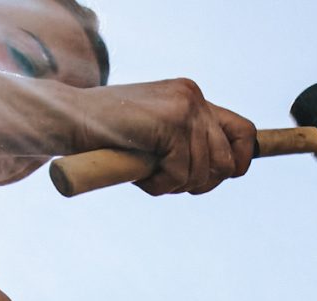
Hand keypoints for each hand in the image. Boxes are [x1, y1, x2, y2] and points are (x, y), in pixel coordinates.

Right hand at [78, 78, 255, 194]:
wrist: (71, 122)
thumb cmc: (109, 138)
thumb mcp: (157, 139)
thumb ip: (187, 146)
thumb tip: (226, 171)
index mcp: (193, 99)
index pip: (245, 133)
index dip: (240, 163)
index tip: (215, 178)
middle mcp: (194, 97)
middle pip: (227, 163)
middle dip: (200, 184)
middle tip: (169, 180)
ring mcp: (185, 107)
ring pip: (203, 173)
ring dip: (174, 186)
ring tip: (147, 173)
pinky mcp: (172, 122)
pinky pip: (181, 174)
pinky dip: (160, 185)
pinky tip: (140, 174)